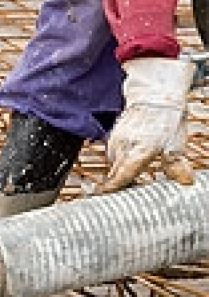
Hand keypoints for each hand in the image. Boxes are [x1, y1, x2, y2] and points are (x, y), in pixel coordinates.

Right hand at [102, 57, 193, 192]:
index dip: (112, 193)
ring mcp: (114, 143)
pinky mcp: (112, 138)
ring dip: (121, 172)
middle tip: (131, 189)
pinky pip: (112, 156)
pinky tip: (132, 158)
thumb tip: (186, 181)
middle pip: (113, 177)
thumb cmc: (167, 118)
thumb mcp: (176, 143)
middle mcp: (122, 150)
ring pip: (113, 167)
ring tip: (135, 173)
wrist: (155, 94)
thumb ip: (176, 166)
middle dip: (120, 185)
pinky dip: (120, 161)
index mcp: (137, 153)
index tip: (112, 202)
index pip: (116, 181)